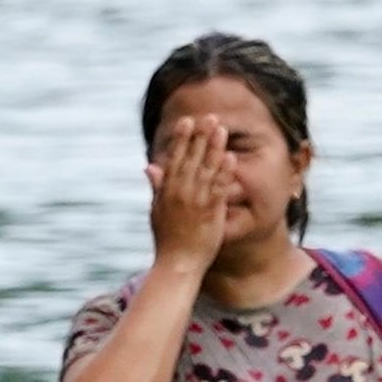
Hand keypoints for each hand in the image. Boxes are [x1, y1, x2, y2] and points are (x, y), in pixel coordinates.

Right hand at [143, 114, 238, 274]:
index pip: (175, 158)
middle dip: (201, 136)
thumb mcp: (156, 210)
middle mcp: (181, 193)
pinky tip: (231, 157)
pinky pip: (219, 188)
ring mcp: (196, 201)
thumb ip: (156, 186)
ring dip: (214, 148)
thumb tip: (150, 166)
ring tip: (222, 129)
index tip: (187, 121)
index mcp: (167, 191)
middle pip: (192, 159)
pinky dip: (224, 172)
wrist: (177, 263)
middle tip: (209, 117)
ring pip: (206, 169)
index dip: (182, 139)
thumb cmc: (166, 239)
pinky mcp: (210, 212)